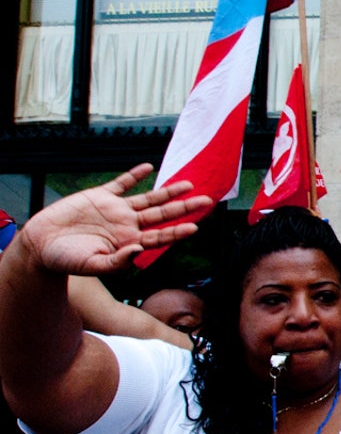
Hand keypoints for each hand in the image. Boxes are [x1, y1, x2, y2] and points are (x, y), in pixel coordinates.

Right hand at [13, 165, 211, 276]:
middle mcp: (127, 225)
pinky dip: (134, 175)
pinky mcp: (99, 196)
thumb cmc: (66, 261)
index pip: (160, 237)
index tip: (196, 226)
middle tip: (207, 201)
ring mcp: (115, 210)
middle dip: (184, 208)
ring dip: (168, 191)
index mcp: (129, 242)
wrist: (40, 245)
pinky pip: (120, 183)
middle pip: (162, 214)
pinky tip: (147, 168)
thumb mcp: (93, 266)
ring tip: (188, 184)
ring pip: (148, 198)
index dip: (177, 232)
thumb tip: (140, 251)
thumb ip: (117, 262)